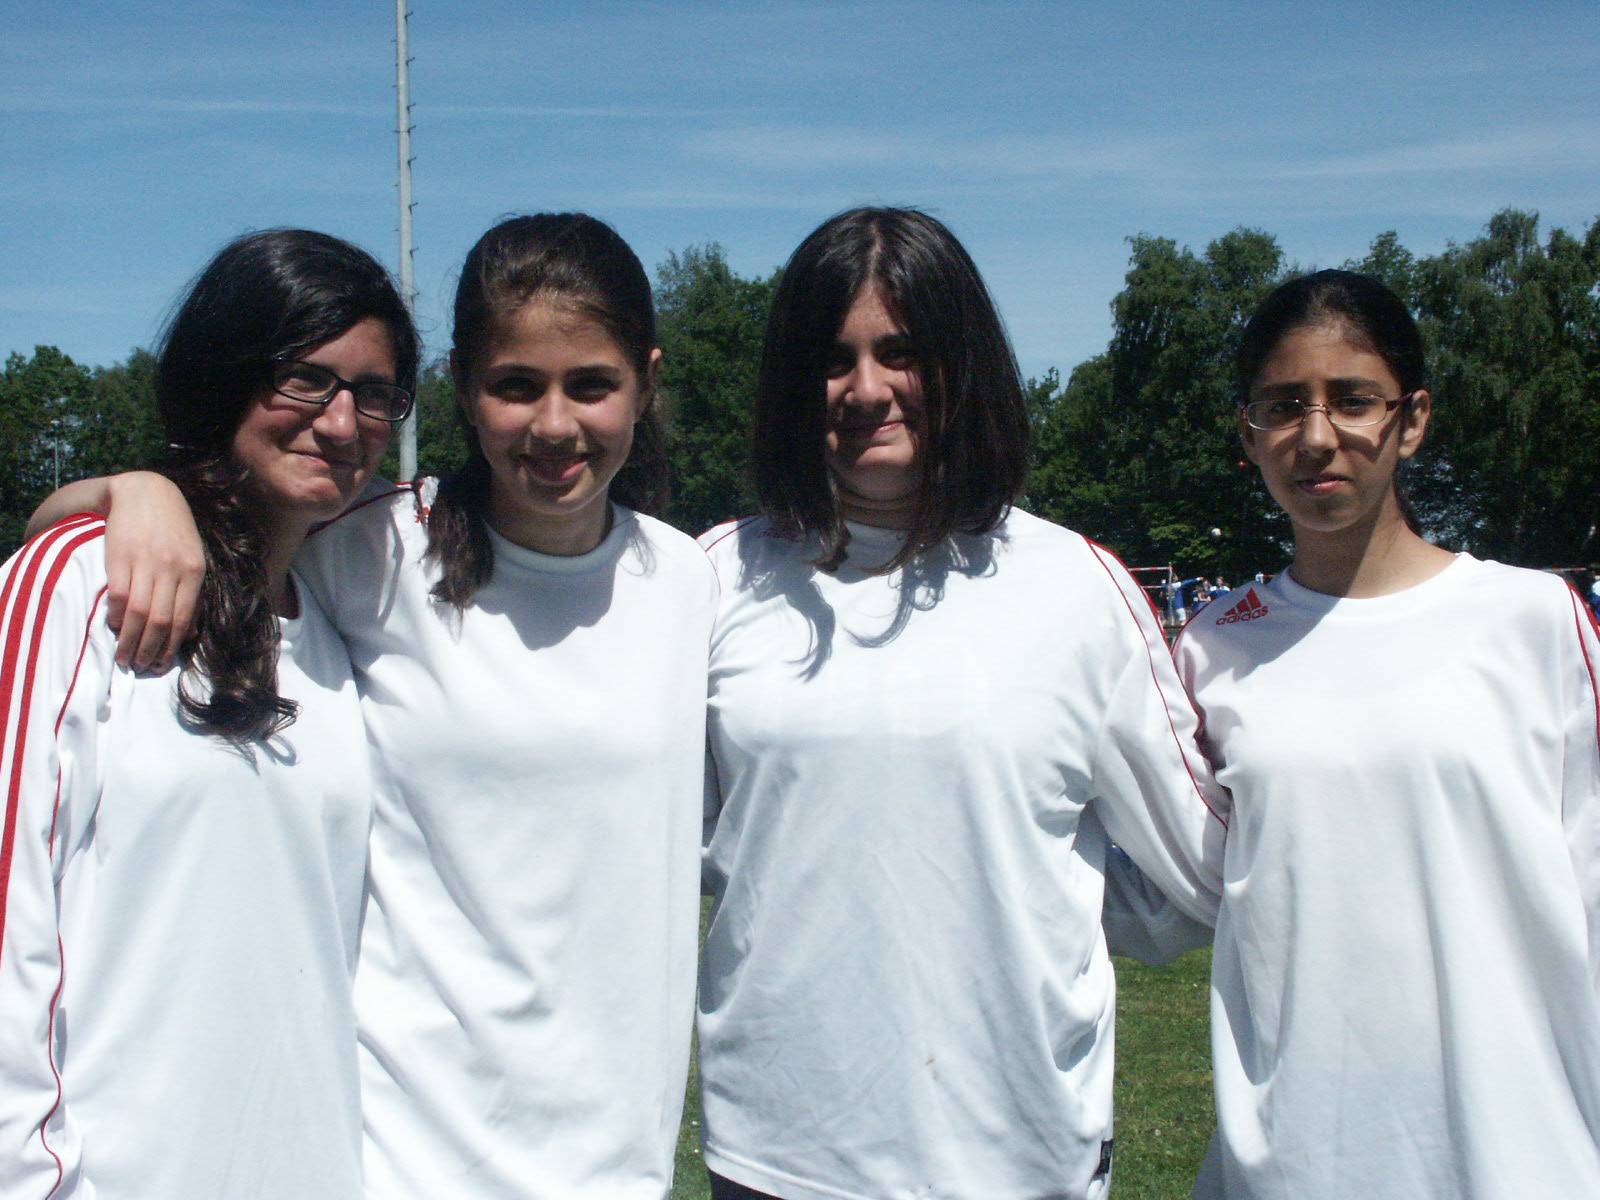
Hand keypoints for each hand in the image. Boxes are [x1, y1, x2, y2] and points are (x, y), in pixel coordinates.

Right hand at [101, 473, 204, 671]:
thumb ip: (190, 591)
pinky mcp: (120, 556)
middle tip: (140, 667)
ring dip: (129, 641)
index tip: (160, 665)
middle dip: (149, 650)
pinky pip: (118, 594)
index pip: (183, 620)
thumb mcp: (192, 556)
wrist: (146, 491)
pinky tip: (112, 626)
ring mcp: (146, 562)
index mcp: (194, 572)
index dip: (170, 647)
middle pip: (160, 622)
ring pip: (138, 613)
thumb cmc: (172, 530)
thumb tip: (188, 632)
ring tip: (124, 657)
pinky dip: (114, 616)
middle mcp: (172, 569)